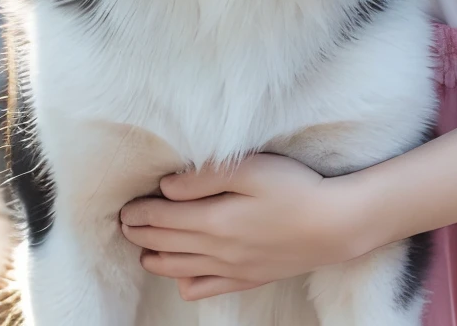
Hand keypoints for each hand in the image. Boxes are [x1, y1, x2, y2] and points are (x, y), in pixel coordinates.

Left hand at [119, 153, 360, 301]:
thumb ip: (206, 176)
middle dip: (140, 234)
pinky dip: (185, 283)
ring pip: (180, 269)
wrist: (333, 226)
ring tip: (142, 250)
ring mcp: (231, 269)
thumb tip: (167, 187)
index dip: (140, 213)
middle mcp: (216, 250)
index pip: (163, 219)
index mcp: (214, 220)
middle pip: (166, 244)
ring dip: (155, 259)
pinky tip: (181, 276)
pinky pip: (205, 289)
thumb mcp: (253, 168)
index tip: (124, 207)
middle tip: (124, 225)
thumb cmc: (295, 188)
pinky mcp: (247, 279)